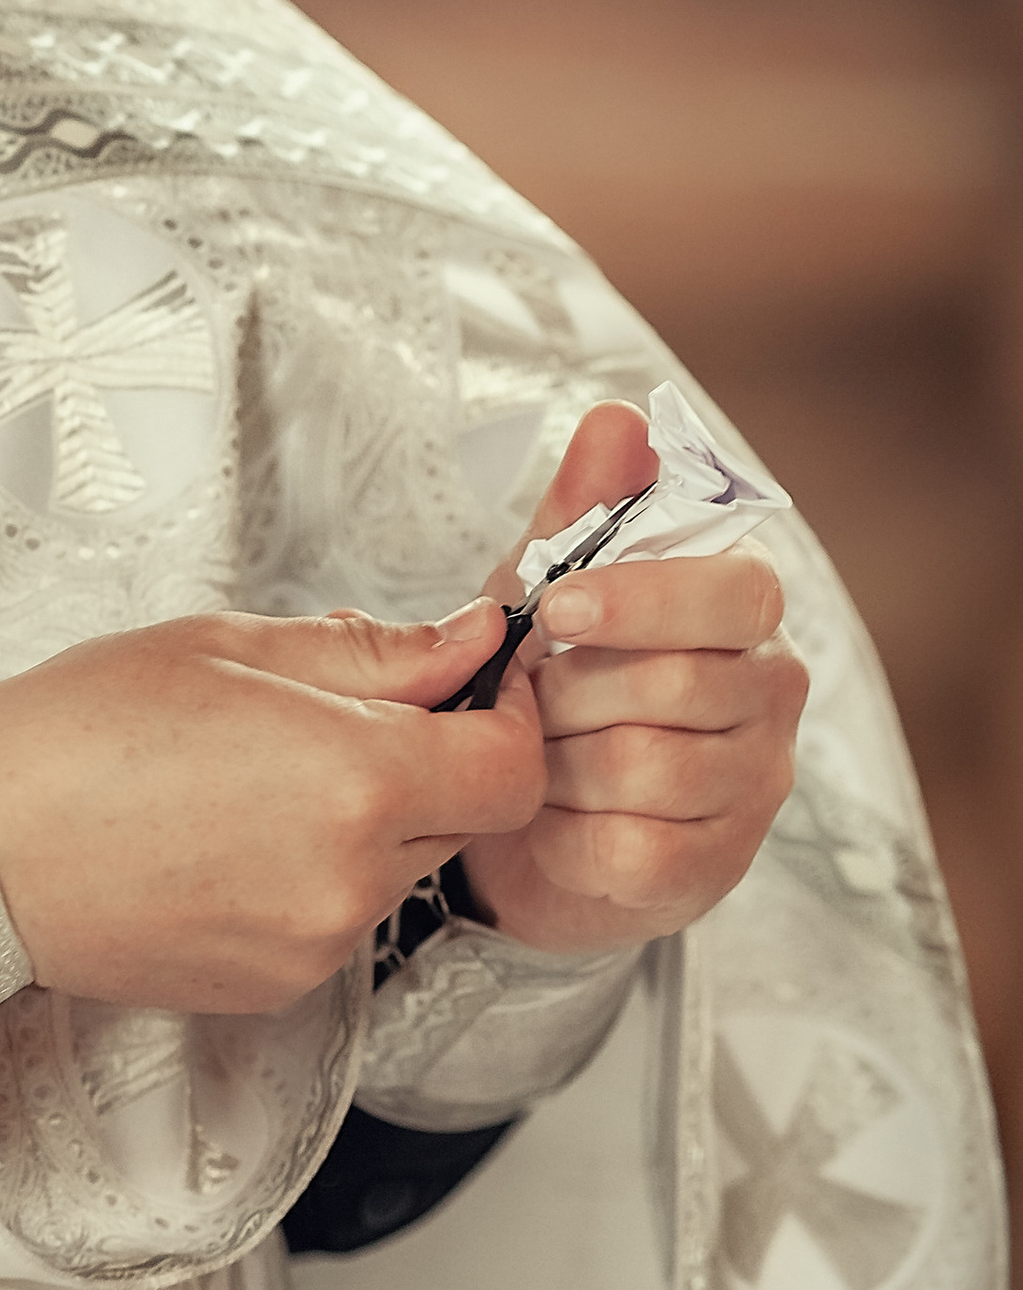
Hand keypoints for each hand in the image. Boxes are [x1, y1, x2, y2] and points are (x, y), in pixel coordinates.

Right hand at [0, 599, 545, 1014]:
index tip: (469, 685)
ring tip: (257, 778)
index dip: (504, 718)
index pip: (513, 767)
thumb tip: (468, 640)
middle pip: (466, 821)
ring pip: (397, 872)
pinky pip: (336, 921)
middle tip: (342, 717)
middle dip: (433, 764)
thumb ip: (372, 652)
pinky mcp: (275, 987)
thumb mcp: (228, 646)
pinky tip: (226, 838)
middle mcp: (352, 878)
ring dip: (367, 823)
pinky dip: (312, 876)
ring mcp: (315, 945)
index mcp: (357, 778)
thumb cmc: (77, 732)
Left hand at [459, 400, 804, 954]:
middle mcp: (769, 698)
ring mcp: (751, 789)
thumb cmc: (552, 680)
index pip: (740, 592)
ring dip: (558, 763)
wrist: (520, 814)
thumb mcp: (550, 587)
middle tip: (523, 694)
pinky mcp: (710, 871)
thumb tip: (617, 418)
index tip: (557, 610)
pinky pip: (634, 851)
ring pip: (650, 770)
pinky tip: (545, 817)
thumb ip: (584, 509)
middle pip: (680, 686)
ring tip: (530, 752)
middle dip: (571, 692)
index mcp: (742, 614)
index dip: (647, 598)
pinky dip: (564, 835)